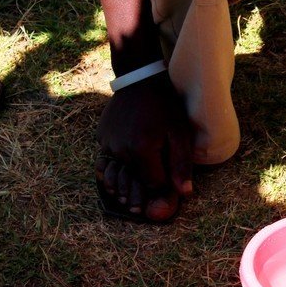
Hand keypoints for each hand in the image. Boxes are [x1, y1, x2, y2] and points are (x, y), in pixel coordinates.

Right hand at [95, 72, 192, 220]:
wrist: (139, 80)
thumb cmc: (165, 105)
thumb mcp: (179, 132)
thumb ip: (181, 163)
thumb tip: (184, 193)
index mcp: (141, 150)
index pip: (152, 183)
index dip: (161, 187)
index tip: (167, 185)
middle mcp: (120, 150)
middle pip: (131, 182)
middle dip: (140, 192)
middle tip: (141, 206)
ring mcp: (106, 144)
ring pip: (115, 174)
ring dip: (123, 183)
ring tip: (129, 197)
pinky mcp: (100, 137)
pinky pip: (106, 161)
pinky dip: (113, 168)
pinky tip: (121, 172)